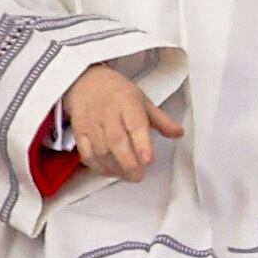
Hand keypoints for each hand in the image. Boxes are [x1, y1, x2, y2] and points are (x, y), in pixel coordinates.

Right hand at [63, 63, 179, 179]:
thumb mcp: (142, 100)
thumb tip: (178, 133)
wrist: (84, 81)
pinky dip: (98, 166)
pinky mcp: (79, 132)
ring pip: (101, 151)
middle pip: (116, 141)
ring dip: (115, 168)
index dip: (141, 144)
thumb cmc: (116, 92)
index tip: (148, 159)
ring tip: (127, 176)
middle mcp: (108, 113)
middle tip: (139, 176)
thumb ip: (161, 120)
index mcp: (127, 102)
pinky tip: (110, 171)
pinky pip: (86, 153)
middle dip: (129, 163)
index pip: (135, 124)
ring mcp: (91, 123)